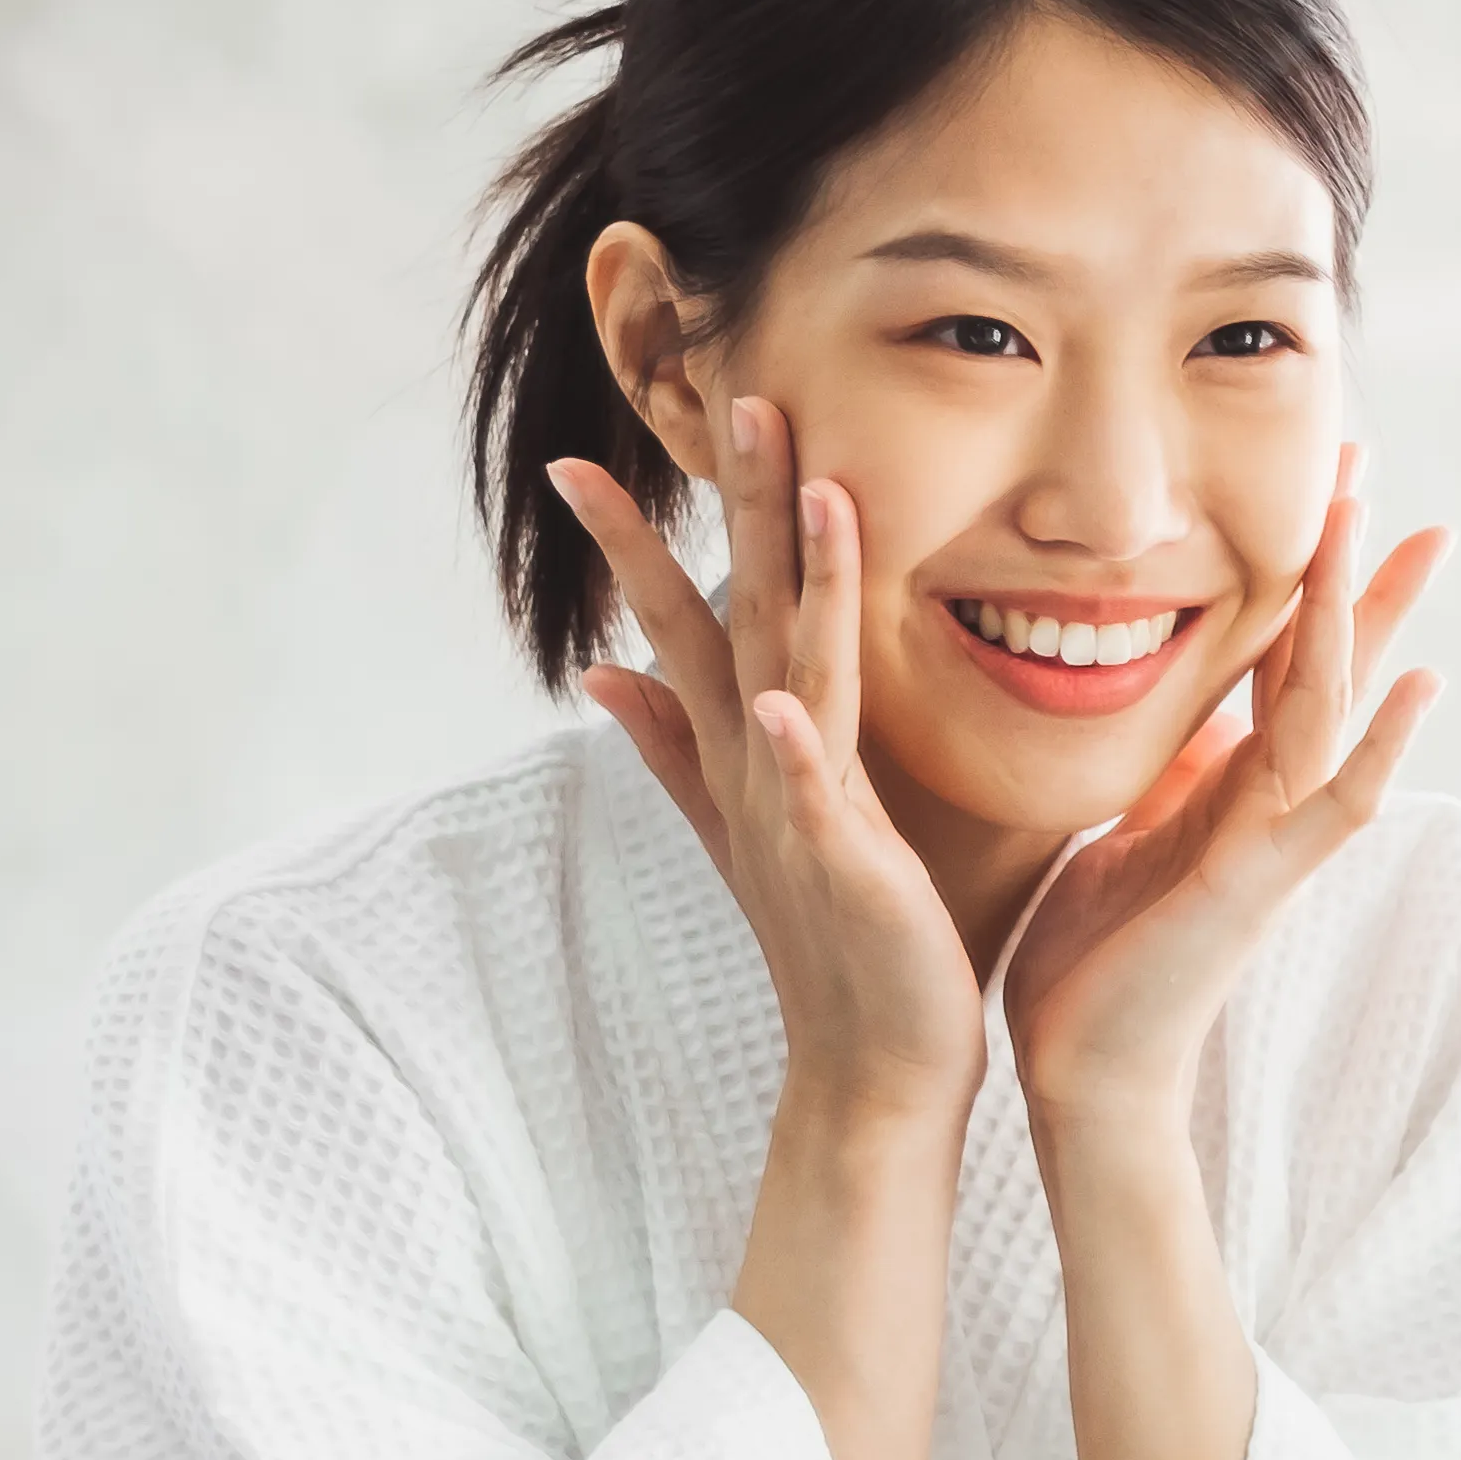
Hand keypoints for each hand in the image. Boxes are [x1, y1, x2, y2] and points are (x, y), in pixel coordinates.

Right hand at [552, 398, 984, 1139]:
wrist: (870, 1067)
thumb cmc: (836, 943)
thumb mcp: (747, 825)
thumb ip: (674, 748)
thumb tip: (605, 674)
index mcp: (747, 750)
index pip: (690, 618)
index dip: (644, 535)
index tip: (590, 455)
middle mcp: (759, 766)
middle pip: (739, 612)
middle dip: (735, 505)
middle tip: (733, 392)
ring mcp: (792, 813)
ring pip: (790, 671)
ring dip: (791, 581)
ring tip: (801, 489)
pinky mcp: (839, 867)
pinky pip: (815, 798)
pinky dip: (795, 754)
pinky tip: (784, 708)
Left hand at [1006, 450, 1448, 1146]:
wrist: (1086, 1075)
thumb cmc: (1097, 966)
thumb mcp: (1126, 834)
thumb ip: (1171, 776)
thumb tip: (1199, 719)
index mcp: (1229, 784)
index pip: (1278, 655)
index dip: (1301, 573)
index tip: (1322, 486)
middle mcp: (1267, 801)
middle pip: (1325, 660)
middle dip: (1349, 563)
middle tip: (1372, 462)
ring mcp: (1276, 841)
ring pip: (1333, 707)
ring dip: (1360, 618)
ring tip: (1393, 531)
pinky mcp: (1261, 884)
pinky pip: (1335, 804)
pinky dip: (1381, 745)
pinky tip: (1423, 685)